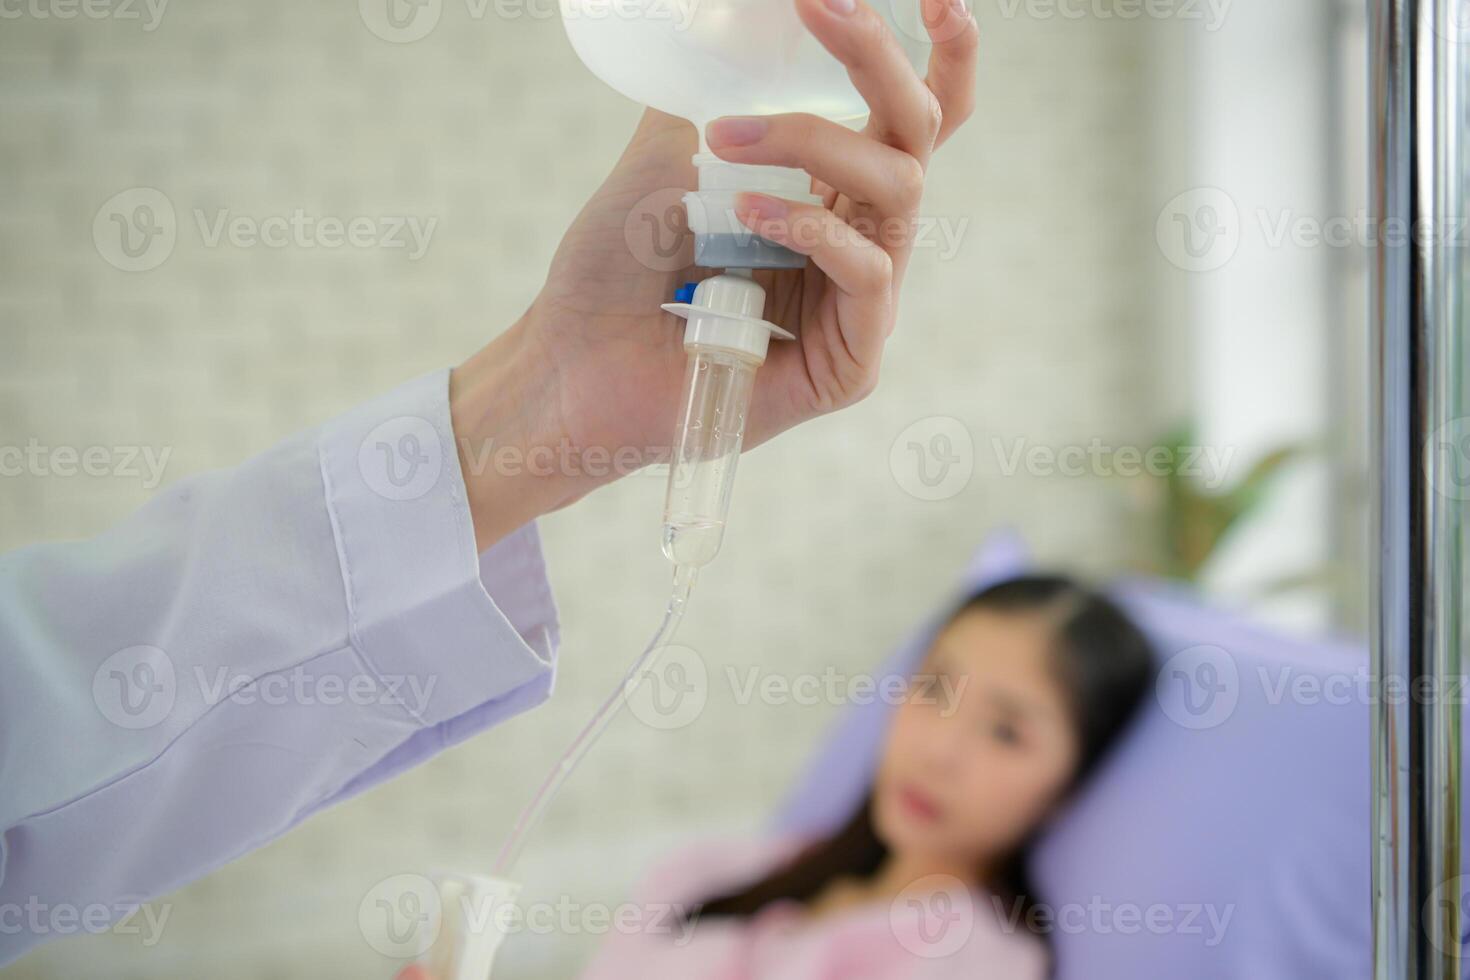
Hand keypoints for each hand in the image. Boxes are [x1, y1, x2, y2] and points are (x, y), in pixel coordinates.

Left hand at [452, 0, 978, 548]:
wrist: (571, 362)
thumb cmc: (615, 268)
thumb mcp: (669, 157)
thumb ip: (715, 96)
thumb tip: (735, 21)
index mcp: (828, 192)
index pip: (909, 119)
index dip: (942, 55)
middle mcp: (856, 240)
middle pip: (916, 135)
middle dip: (876, 58)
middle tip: (823, 3)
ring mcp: (858, 304)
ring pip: (897, 192)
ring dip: (816, 143)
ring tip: (728, 139)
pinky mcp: (849, 363)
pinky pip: (869, 274)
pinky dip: (810, 228)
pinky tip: (748, 214)